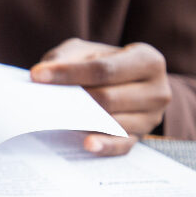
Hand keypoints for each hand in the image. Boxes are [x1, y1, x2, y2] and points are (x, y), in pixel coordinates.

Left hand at [30, 38, 171, 155]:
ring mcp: (151, 117)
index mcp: (148, 60)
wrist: (122, 82)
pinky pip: (121, 145)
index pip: (104, 69)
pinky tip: (87, 144)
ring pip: (112, 121)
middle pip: (108, 98)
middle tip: (41, 100)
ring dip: (81, 121)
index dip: (69, 73)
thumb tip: (44, 75)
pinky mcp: (141, 138)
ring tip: (53, 118)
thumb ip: (68, 58)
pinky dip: (104, 145)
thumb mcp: (86, 51)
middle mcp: (157, 90)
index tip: (37, 75)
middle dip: (73, 99)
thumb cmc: (101, 63)